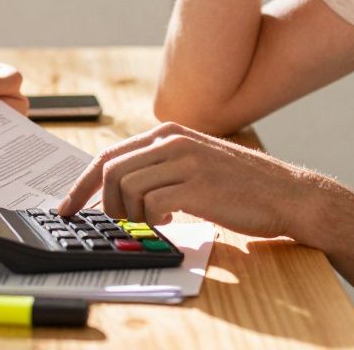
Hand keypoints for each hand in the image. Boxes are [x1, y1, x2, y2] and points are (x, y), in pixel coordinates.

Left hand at [57, 121, 327, 241]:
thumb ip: (159, 167)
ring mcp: (185, 161)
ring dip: (131, 213)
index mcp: (167, 133)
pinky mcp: (197, 185)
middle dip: (105, 203)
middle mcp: (172, 141)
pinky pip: (153, 204)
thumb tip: (116, 188)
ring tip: (155, 219)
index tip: (67, 207)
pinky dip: (155, 218)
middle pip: (109, 171)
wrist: (286, 194)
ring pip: (126, 187)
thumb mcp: (194, 162)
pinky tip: (174, 219)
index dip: (81, 184)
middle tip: (121, 221)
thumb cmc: (241, 185)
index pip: (107, 155)